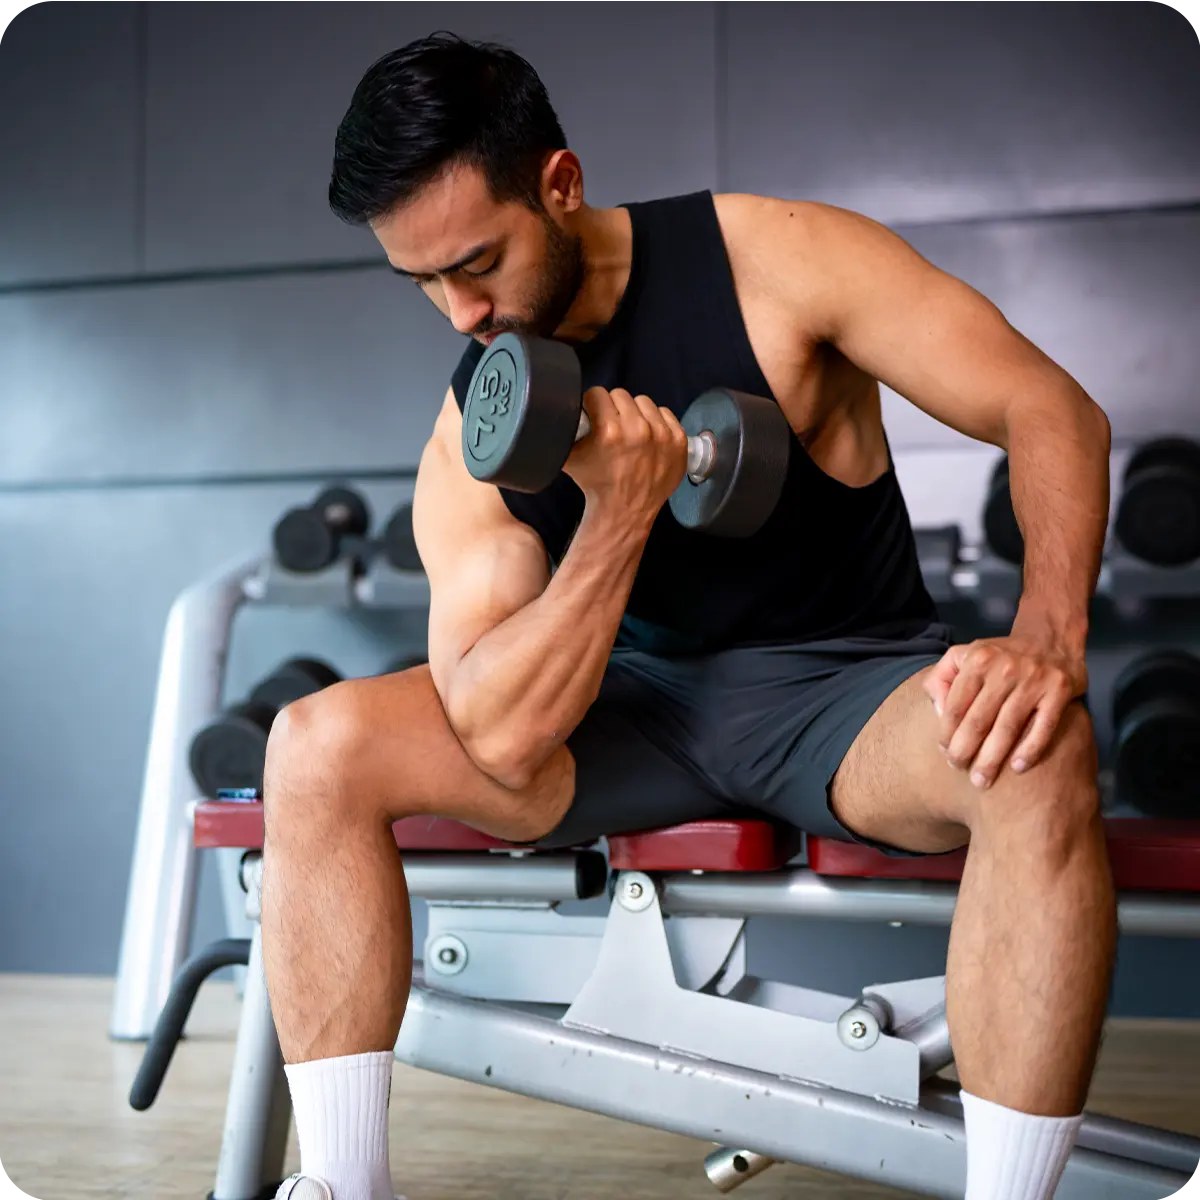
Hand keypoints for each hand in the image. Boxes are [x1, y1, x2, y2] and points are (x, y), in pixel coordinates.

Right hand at [563, 386, 687, 531]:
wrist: (625, 510)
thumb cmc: (597, 484)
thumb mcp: (569, 458)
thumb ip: (562, 432)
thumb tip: (554, 412)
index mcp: (609, 431)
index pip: (598, 394)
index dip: (593, 404)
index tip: (594, 414)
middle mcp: (638, 430)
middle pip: (621, 395)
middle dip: (613, 408)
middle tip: (611, 425)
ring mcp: (662, 435)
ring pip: (644, 402)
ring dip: (636, 413)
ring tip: (631, 431)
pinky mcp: (678, 441)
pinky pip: (666, 413)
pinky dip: (657, 422)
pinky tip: (648, 437)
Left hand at [922, 636, 1087, 787]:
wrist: (1050, 638)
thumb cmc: (1000, 655)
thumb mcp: (964, 655)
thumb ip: (942, 678)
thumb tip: (938, 711)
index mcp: (977, 660)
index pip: (956, 705)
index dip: (947, 733)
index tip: (945, 752)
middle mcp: (1004, 669)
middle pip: (979, 720)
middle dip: (965, 750)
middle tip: (958, 770)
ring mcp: (1034, 680)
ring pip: (1008, 727)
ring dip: (993, 758)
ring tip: (982, 780)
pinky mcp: (1059, 690)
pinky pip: (1043, 726)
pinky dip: (1030, 749)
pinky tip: (1017, 767)